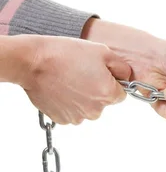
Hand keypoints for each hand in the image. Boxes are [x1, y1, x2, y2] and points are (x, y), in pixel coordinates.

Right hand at [14, 35, 129, 124]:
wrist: (32, 61)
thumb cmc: (65, 54)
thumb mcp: (102, 52)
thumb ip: (121, 67)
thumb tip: (127, 77)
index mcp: (108, 94)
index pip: (121, 94)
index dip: (112, 82)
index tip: (99, 73)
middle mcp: (95, 110)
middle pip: (104, 102)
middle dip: (97, 90)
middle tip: (81, 73)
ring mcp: (78, 117)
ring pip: (89, 108)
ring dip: (83, 97)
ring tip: (68, 79)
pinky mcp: (62, 119)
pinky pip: (73, 112)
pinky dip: (69, 103)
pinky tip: (60, 89)